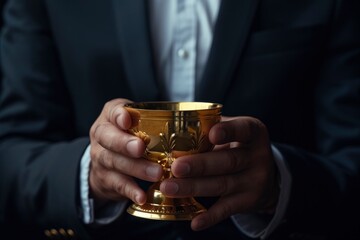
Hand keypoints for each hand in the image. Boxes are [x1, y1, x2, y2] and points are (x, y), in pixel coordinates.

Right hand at [89, 98, 162, 204]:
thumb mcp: (134, 121)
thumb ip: (150, 119)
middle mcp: (102, 136)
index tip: (127, 121)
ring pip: (115, 162)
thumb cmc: (128, 135)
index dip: (118, 116)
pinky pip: (118, 185)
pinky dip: (131, 191)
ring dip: (136, 168)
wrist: (105, 162)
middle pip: (109, 139)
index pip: (112, 112)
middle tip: (140, 148)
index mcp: (110, 116)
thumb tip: (186, 124)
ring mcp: (101, 158)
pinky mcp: (105, 179)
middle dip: (124, 144)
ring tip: (156, 173)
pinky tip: (142, 197)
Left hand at [160, 116, 278, 230]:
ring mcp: (254, 181)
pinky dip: (210, 217)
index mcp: (253, 133)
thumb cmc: (239, 147)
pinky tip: (194, 222)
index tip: (211, 133)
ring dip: (193, 187)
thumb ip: (213, 126)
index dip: (228, 131)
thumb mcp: (235, 132)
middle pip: (227, 161)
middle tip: (176, 167)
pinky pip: (227, 209)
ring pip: (222, 185)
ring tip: (168, 187)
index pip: (243, 130)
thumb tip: (175, 124)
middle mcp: (257, 156)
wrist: (266, 176)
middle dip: (200, 165)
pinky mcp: (248, 201)